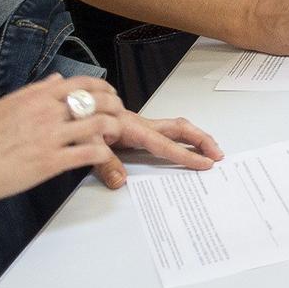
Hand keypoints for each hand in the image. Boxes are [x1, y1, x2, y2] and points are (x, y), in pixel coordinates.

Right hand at [0, 73, 121, 203]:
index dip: (102, 86)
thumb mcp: (3, 104)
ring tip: (114, 134)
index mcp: (37, 97)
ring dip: (112, 128)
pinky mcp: (52, 162)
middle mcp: (48, 112)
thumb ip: (33, 91)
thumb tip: (55, 79)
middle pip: (96, 101)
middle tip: (118, 112)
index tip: (109, 92)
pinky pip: (87, 154)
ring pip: (98, 125)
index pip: (81, 83)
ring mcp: (52, 137)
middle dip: (114, 105)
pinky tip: (103, 154)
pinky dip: (101, 153)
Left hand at [90, 110, 223, 188]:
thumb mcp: (87, 142)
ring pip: (176, 128)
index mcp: (133, 128)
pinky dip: (183, 137)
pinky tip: (187, 144)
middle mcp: (141, 125)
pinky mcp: (136, 128)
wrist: (70, 106)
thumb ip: (104, 162)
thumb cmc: (78, 120)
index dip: (186, 154)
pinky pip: (167, 131)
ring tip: (210, 150)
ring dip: (195, 137)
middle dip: (202, 140)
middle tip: (218, 154)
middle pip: (180, 129)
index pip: (165, 145)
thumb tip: (121, 181)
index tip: (205, 163)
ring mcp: (141, 126)